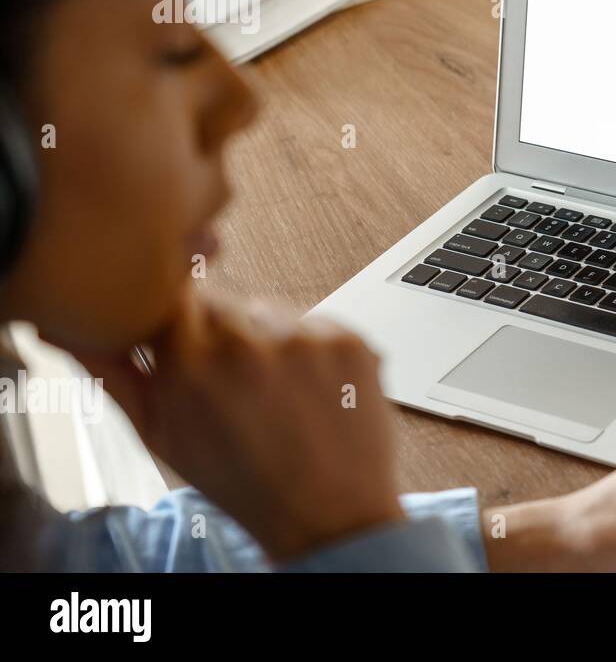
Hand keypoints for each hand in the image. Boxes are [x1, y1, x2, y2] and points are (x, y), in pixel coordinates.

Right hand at [71, 290, 404, 561]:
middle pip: (222, 299)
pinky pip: (317, 324)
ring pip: (270, 311)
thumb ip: (114, 373)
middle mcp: (249, 342)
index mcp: (191, 362)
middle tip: (232, 382)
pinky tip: (310, 393)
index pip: (172, 295)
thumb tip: (71, 329)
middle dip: (219, 332)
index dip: (177, 319)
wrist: (328, 514)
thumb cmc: (241, 480)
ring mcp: (306, 338)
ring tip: (274, 393)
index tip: (184, 341)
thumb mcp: (160, 436)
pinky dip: (311, 350)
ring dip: (266, 338)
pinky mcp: (350, 340)